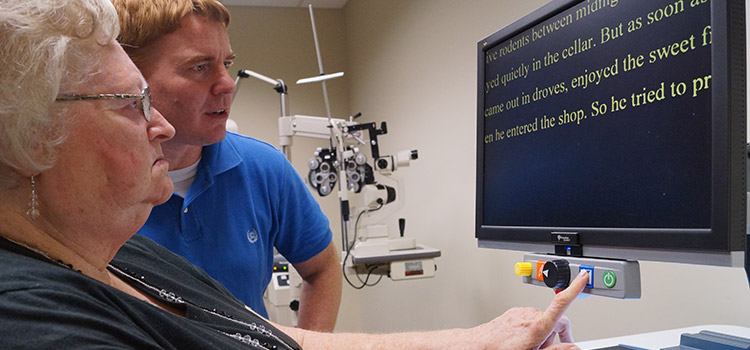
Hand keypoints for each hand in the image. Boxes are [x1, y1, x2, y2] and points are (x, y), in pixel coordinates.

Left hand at [474, 270, 588, 349]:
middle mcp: (530, 314)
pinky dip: (532, 329)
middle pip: (556, 320)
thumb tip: (573, 347)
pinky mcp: (514, 312)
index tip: (583, 277)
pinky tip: (522, 340)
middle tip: (546, 349)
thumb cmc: (502, 349)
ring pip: (543, 321)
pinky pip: (530, 319)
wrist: (479, 345)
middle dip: (556, 335)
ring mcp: (521, 312)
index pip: (561, 302)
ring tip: (529, 346)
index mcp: (538, 326)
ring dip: (543, 334)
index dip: (575, 288)